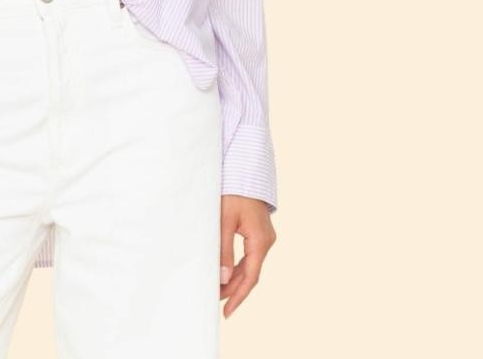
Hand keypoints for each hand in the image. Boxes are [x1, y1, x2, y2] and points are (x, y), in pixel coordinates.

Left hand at [219, 195, 275, 316]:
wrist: (246, 171)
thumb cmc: (234, 192)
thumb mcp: (224, 221)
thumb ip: (223, 250)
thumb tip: (222, 279)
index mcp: (260, 241)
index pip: (249, 277)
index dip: (238, 296)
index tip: (226, 311)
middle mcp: (266, 241)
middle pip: (250, 273)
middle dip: (233, 289)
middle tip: (215, 301)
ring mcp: (264, 237)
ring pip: (249, 265)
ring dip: (234, 278)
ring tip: (217, 290)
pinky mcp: (259, 232)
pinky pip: (249, 255)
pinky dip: (237, 266)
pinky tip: (225, 272)